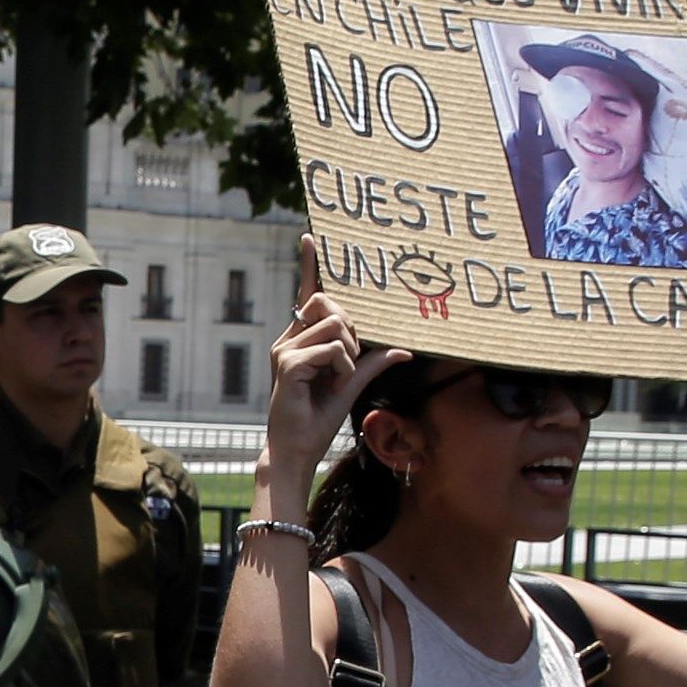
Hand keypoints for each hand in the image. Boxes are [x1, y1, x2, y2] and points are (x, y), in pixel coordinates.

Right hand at [263, 233, 409, 499]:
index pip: (306, 296)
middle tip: (348, 362)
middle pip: (329, 305)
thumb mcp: (350, 386)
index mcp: (298, 340)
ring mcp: (284, 350)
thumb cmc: (317, 419)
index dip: (310, 266)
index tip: (310, 238)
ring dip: (349, 354)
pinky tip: (331, 387)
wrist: (296, 448)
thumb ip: (371, 363)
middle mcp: (287, 340)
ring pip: (336, 326)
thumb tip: (402, 350)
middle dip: (350, 328)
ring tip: (336, 380)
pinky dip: (342, 368)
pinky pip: (333, 350)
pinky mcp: (288, 364)